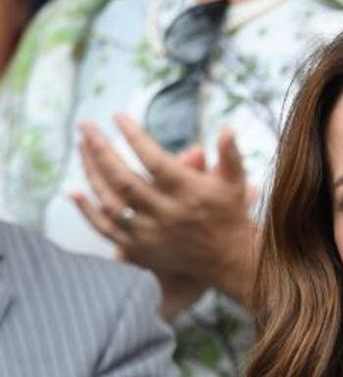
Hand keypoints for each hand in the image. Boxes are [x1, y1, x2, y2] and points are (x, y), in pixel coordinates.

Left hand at [72, 118, 258, 306]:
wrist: (228, 260)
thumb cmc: (230, 214)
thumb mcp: (235, 181)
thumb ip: (230, 154)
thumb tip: (229, 127)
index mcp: (187, 193)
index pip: (154, 160)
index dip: (133, 136)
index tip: (118, 117)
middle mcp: (166, 214)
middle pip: (124, 179)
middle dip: (101, 149)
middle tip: (86, 126)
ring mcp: (150, 233)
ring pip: (111, 202)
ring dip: (91, 173)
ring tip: (81, 147)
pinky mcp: (141, 249)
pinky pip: (108, 230)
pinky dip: (88, 212)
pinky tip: (73, 191)